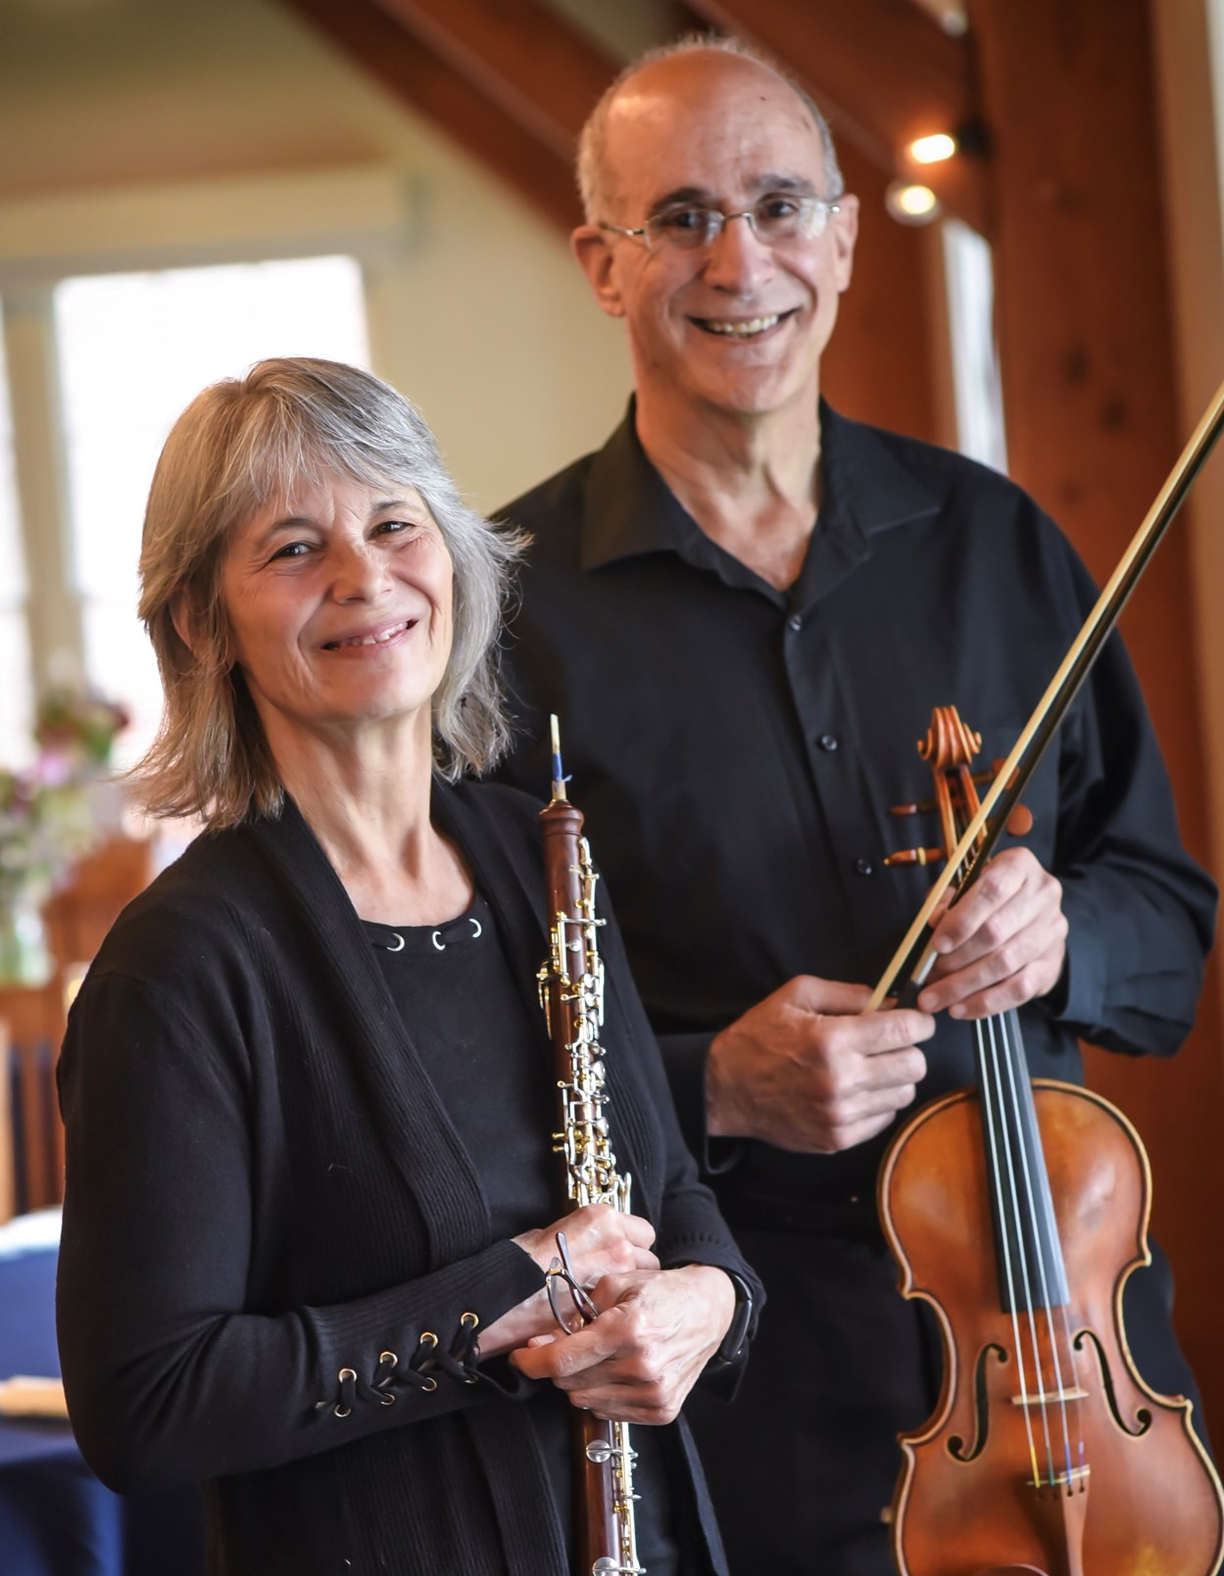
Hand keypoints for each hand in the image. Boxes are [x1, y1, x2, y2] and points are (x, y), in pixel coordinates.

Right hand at [483, 1205, 658, 1355]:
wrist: (500, 1295)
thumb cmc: (517, 1263)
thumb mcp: (549, 1235)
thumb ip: (579, 1240)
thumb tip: (586, 1248)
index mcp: (602, 1219)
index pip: (642, 1232)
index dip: (631, 1247)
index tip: (618, 1258)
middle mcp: (617, 1243)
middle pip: (647, 1260)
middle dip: (633, 1274)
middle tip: (612, 1286)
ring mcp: (616, 1279)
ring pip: (641, 1290)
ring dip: (628, 1297)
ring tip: (605, 1306)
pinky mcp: (609, 1310)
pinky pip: (625, 1314)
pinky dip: (616, 1318)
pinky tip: (599, 1321)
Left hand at [509, 1264, 734, 1423]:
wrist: (708, 1311)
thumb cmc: (662, 1293)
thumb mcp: (618, 1282)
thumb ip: (580, 1310)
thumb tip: (548, 1339)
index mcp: (628, 1329)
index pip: (563, 1359)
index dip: (532, 1361)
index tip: (520, 1357)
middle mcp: (642, 1366)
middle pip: (570, 1382)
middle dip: (559, 1364)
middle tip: (569, 1345)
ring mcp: (654, 1393)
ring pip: (586, 1401)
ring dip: (581, 1381)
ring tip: (599, 1356)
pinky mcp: (662, 1410)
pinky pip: (609, 1413)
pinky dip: (603, 1394)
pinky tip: (615, 1372)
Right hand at [706, 977, 933, 1153]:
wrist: (726, 1089)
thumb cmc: (759, 1036)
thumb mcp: (796, 995)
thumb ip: (847, 993)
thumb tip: (890, 1001)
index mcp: (832, 1040)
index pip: (905, 1031)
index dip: (919, 1021)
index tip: (915, 1019)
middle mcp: (841, 1080)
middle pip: (915, 1065)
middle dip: (909, 1048)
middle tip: (890, 1043)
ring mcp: (841, 1114)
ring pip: (904, 1094)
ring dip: (895, 1077)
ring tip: (870, 1067)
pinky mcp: (838, 1138)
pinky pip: (885, 1119)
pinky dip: (878, 1102)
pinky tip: (856, 1089)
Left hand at [918, 847, 1067, 1019]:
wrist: (1031, 920)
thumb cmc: (988, 900)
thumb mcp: (965, 888)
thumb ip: (947, 901)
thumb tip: (933, 923)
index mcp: (1019, 865)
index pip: (992, 890)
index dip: (961, 920)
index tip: (936, 944)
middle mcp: (1043, 895)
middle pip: (996, 932)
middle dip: (954, 960)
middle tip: (926, 977)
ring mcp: (1052, 931)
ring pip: (1004, 964)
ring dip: (963, 986)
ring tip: (935, 998)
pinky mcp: (1053, 963)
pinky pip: (1017, 989)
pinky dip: (985, 1002)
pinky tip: (959, 1009)